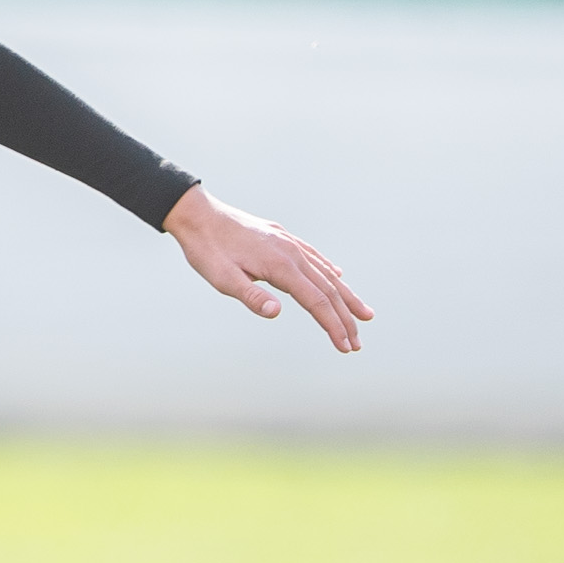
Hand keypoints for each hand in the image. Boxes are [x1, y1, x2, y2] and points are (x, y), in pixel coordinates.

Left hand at [163, 186, 373, 353]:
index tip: (344, 347)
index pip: (316, 301)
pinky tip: (338, 278)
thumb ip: (252, 296)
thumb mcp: (223, 279)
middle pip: (328, 290)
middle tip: (357, 345)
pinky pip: (314, 257)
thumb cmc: (207, 251)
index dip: (332, 325)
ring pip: (326, 273)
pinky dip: (329, 271)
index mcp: (280, 265)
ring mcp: (290, 243)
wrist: (199, 215)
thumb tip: (278, 312)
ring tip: (364, 315)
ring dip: (346, 297)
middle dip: (345, 319)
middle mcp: (292, 252)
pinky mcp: (283, 238)